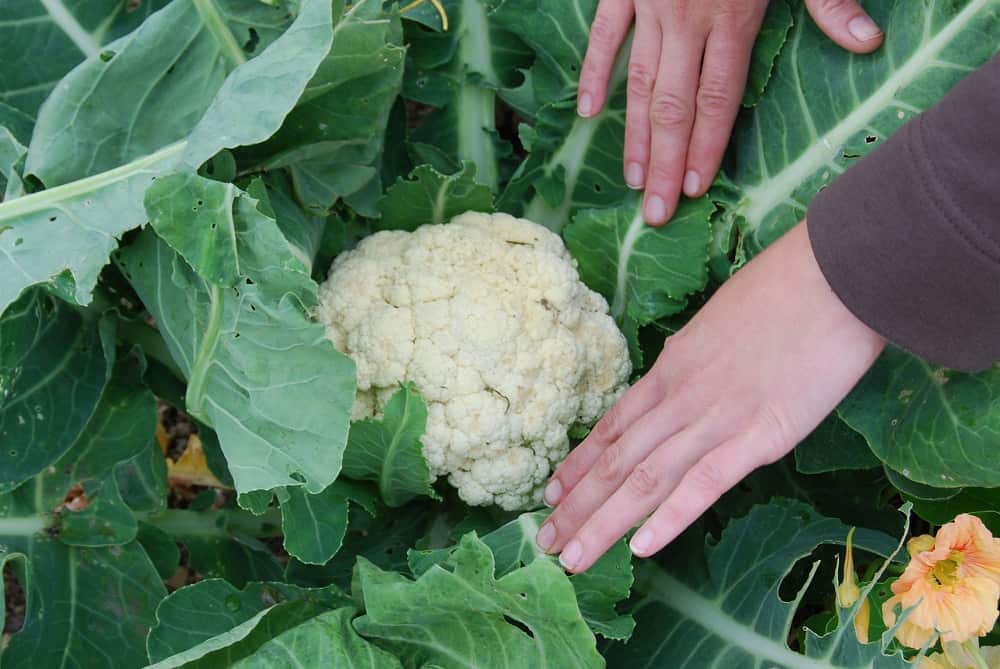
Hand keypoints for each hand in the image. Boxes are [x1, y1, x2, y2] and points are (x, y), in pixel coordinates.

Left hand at [535, 222, 885, 572]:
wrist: (831, 275)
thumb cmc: (784, 289)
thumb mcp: (718, 322)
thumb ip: (693, 357)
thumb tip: (677, 371)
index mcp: (671, 368)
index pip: (612, 427)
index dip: (579, 464)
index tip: (550, 492)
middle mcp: (680, 398)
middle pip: (616, 461)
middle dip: (576, 506)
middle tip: (543, 542)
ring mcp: (715, 418)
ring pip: (645, 479)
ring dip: (604, 523)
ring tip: (571, 559)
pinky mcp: (759, 436)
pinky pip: (703, 483)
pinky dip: (669, 517)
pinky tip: (641, 548)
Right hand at [579, 0, 883, 223]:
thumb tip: (865, 41)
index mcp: (731, 15)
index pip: (716, 99)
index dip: (705, 148)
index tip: (694, 192)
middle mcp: (685, 18)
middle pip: (672, 106)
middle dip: (664, 163)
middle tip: (654, 213)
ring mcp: (649, 4)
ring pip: (637, 83)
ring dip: (632, 135)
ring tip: (632, 180)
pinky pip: (605, 35)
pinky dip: (594, 73)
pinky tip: (588, 114)